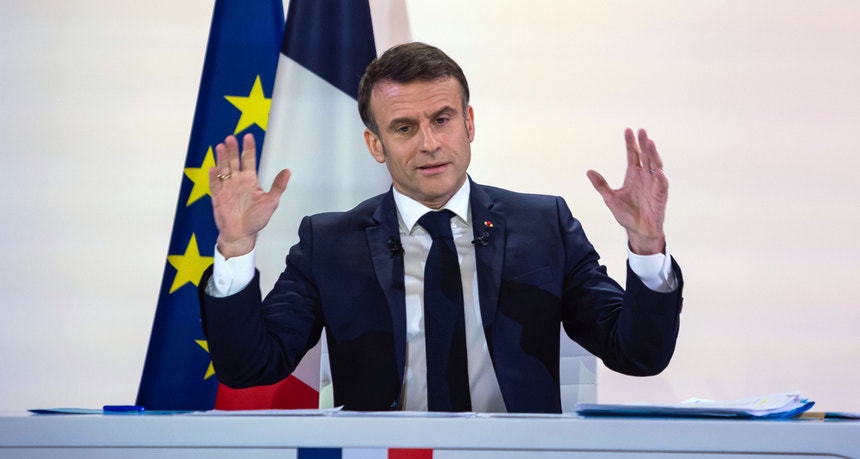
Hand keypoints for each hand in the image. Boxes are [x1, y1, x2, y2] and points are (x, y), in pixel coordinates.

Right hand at [209, 133, 290, 257]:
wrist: (242, 235)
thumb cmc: (256, 219)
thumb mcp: (271, 202)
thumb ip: (278, 186)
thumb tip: (288, 171)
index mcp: (250, 180)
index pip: (249, 160)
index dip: (248, 148)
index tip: (248, 137)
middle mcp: (237, 181)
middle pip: (234, 161)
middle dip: (232, 150)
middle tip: (231, 138)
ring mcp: (226, 188)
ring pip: (223, 169)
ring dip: (222, 158)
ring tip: (221, 147)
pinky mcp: (217, 197)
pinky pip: (214, 185)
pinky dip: (213, 177)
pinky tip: (214, 169)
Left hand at [586, 128, 667, 254]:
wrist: (638, 230)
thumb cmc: (626, 214)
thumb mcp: (610, 198)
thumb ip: (601, 185)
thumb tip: (589, 171)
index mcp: (633, 175)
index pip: (633, 155)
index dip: (630, 143)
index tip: (628, 130)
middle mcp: (644, 177)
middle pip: (645, 156)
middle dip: (643, 144)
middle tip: (641, 131)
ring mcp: (653, 185)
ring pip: (655, 165)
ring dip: (653, 154)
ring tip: (650, 143)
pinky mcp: (660, 195)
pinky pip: (662, 185)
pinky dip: (660, 178)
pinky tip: (657, 171)